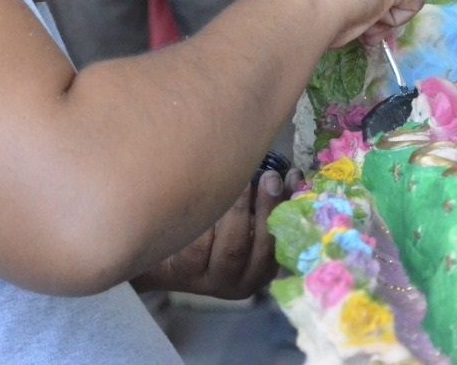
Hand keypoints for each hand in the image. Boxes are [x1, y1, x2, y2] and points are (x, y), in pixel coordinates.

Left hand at [131, 167, 302, 299]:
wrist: (163, 254)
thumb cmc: (210, 231)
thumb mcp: (241, 224)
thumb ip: (264, 206)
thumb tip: (292, 175)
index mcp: (263, 270)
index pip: (283, 244)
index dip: (288, 210)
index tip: (293, 177)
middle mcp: (243, 282)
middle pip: (260, 248)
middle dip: (267, 209)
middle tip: (270, 176)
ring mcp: (214, 281)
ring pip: (231, 249)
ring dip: (238, 211)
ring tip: (240, 180)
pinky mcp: (187, 273)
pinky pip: (200, 245)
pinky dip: (208, 220)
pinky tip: (209, 197)